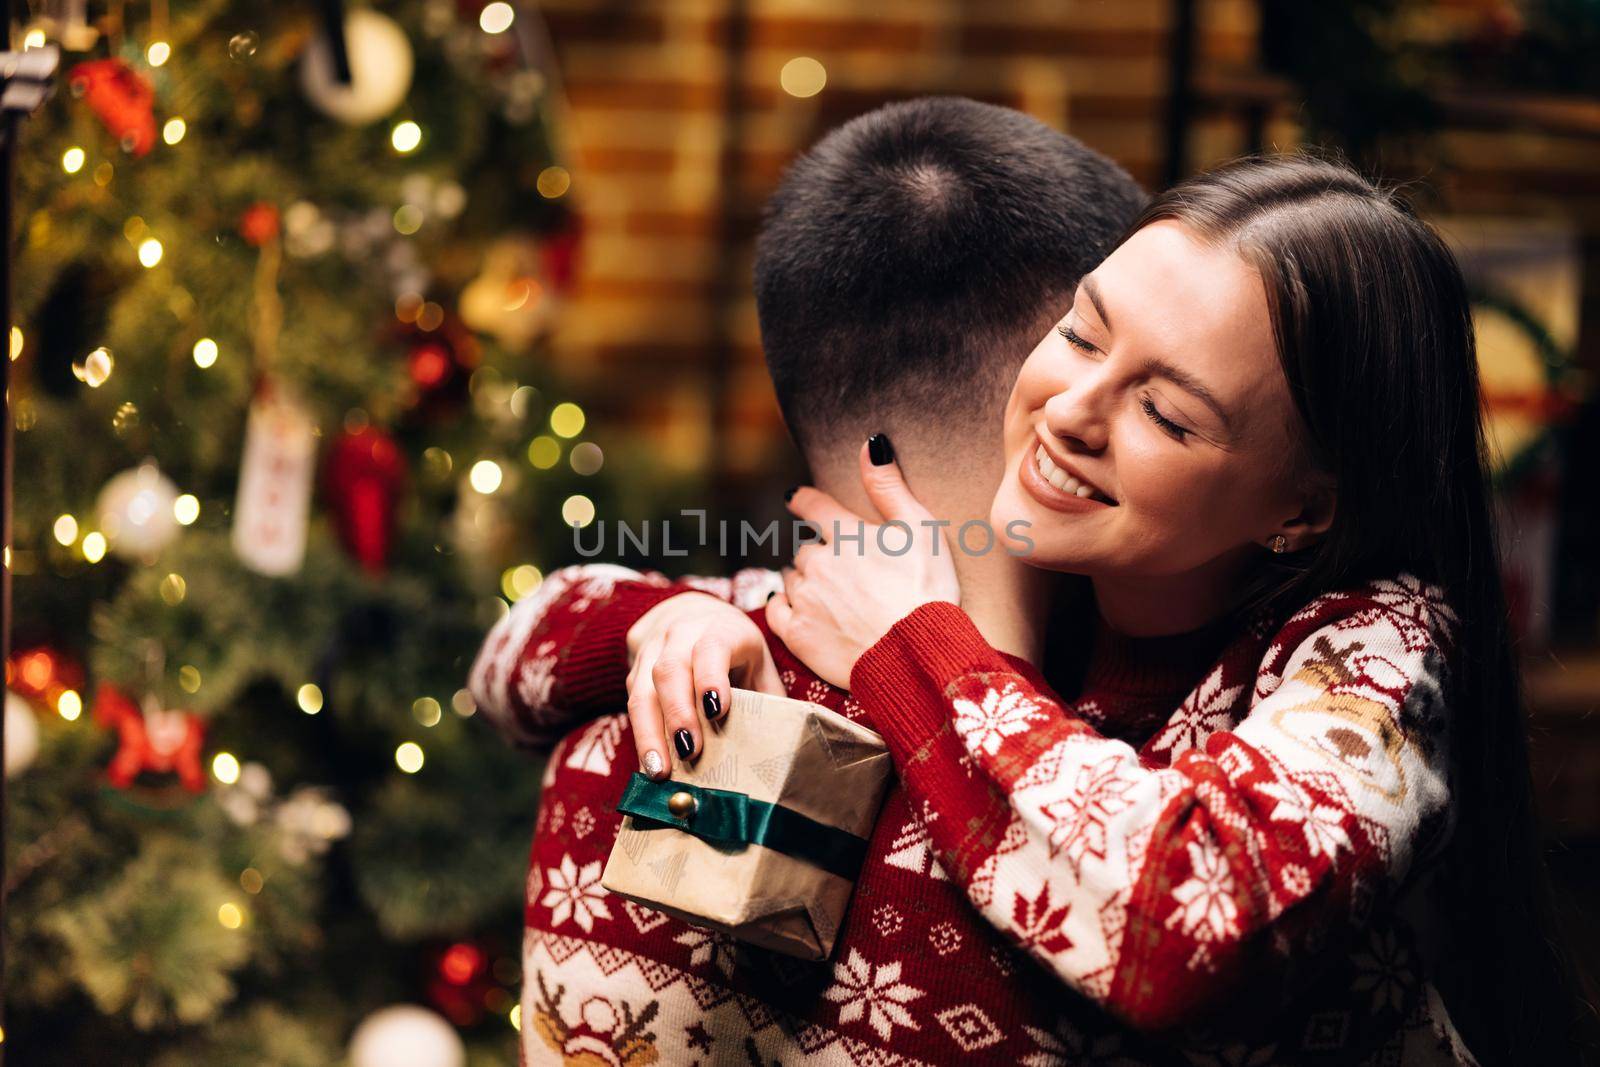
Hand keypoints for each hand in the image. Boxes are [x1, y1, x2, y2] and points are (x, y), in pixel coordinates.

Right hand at [624, 592, 784, 779]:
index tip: (717, 712)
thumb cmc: (736, 652)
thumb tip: (781, 746)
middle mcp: (681, 635)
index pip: (711, 648)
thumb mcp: (758, 664)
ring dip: (650, 732)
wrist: (694, 617)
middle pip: (671, 670)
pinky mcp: (635, 672)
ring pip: (644, 689)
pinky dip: (641, 736)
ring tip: (660, 770)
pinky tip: (651, 763)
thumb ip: (767, 699)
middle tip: (689, 752)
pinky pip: (633, 704)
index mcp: (721, 629)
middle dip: (679, 713)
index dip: (711, 678)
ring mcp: (653, 652)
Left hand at [767, 438, 959, 687]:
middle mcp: (818, 562)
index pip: (812, 505)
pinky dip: (784, 606)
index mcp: (846, 534)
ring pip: (791, 578)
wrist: (917, 656)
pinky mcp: (798, 634)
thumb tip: (870, 445)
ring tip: (826, 594)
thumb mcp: (921, 530)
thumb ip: (889, 487)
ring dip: (803, 580)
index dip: (803, 500)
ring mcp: (805, 599)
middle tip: (839, 569)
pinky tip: (799, 610)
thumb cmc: (927, 591)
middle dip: (818, 554)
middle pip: (806, 549)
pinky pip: (777, 610)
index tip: (795, 499)